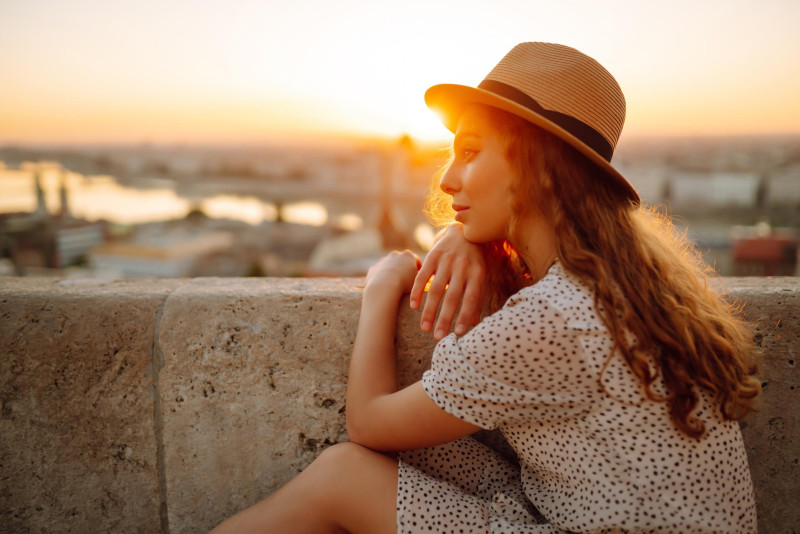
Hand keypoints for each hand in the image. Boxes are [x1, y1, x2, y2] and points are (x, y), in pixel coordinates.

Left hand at [365, 250, 421, 297]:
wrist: (383, 288)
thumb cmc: (404, 285)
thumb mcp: (418, 281)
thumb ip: (419, 276)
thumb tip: (421, 277)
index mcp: (408, 255)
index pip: (416, 261)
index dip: (418, 269)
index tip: (419, 277)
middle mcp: (395, 254)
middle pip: (402, 261)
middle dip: (404, 269)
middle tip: (406, 280)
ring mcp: (383, 260)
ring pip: (389, 266)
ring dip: (392, 273)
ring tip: (394, 285)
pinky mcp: (374, 268)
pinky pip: (379, 272)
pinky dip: (382, 278)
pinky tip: (384, 286)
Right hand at [409, 223, 485, 339]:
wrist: (464, 231)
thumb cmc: (474, 260)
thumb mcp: (480, 276)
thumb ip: (476, 298)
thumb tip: (474, 324)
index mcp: (477, 273)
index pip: (471, 299)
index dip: (464, 316)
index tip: (458, 334)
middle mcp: (462, 267)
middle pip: (452, 297)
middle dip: (444, 319)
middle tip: (438, 338)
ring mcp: (446, 261)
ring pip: (436, 289)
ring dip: (429, 311)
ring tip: (424, 328)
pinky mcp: (433, 256)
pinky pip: (423, 276)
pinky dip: (417, 291)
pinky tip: (413, 306)